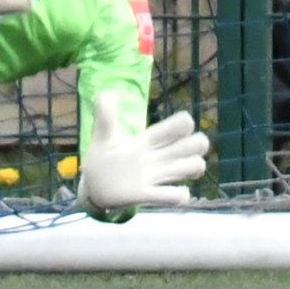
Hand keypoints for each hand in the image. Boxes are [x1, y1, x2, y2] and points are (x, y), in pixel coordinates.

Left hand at [76, 91, 209, 221]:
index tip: (176, 127)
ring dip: (190, 167)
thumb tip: (107, 92)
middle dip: (196, 144)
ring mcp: (155, 177)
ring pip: (193, 167)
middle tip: (176, 150)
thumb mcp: (101, 136)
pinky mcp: (148, 195)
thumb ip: (105, 115)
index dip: (183, 124)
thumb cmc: (103, 159)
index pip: (178, 126)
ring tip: (170, 171)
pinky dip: (177, 194)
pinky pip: (175, 196)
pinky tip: (165, 192)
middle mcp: (158, 157)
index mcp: (147, 140)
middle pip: (196, 145)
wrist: (93, 188)